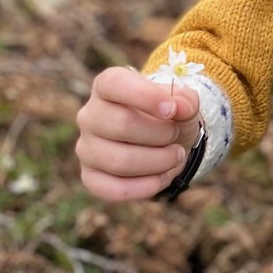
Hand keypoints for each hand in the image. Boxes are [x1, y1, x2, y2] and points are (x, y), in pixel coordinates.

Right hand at [75, 66, 200, 201]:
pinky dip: (145, 187)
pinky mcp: (90, 177)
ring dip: (158, 161)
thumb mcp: (183, 103)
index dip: (145, 96)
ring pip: (119, 161)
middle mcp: (89, 115)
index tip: (172, 110)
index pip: (113, 83)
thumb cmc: (168, 116)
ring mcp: (86, 148)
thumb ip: (186, 100)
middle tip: (176, 135)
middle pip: (121, 125)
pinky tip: (163, 177)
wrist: (165, 141)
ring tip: (175, 155)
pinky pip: (113, 188)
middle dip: (160, 134)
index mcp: (106, 86)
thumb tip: (181, 107)